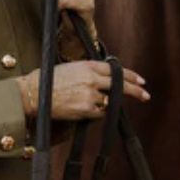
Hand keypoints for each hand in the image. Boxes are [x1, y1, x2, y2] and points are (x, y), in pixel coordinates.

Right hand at [18, 60, 150, 120]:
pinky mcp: (86, 109)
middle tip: (146, 94)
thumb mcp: (70, 69)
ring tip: (89, 105)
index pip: (115, 70)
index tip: (140, 80)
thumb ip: (88, 72)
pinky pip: (99, 114)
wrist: (33, 94)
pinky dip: (95, 114)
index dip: (130, 75)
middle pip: (119, 84)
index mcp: (87, 65)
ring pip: (108, 101)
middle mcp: (91, 78)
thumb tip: (102, 81)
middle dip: (135, 90)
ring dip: (104, 105)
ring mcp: (90, 94)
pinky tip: (82, 111)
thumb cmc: (47, 82)